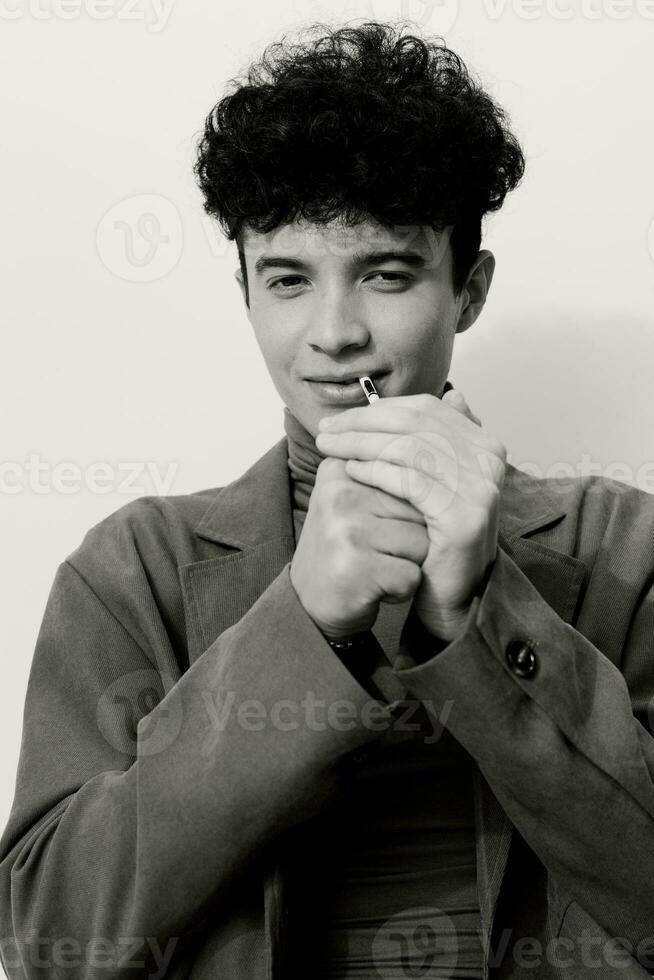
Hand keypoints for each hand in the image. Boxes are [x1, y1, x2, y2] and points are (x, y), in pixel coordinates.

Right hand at [289, 456, 429, 640]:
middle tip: (378, 552)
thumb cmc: (347, 549)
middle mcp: (339, 492)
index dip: (411, 512)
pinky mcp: (354, 566)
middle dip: (415, 538)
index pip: (413, 478)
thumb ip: (392, 477)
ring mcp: (345, 529)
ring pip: (423, 543)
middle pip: (421, 509)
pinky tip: (374, 589)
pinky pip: (413, 575)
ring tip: (377, 569)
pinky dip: (403, 590)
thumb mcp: (359, 502)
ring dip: (410, 565)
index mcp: (341, 468)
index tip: (379, 526)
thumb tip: (449, 464)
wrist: (310, 605)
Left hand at [314, 389, 506, 641]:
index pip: (426, 408)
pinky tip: (352, 471)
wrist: (452, 595)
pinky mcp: (464, 514)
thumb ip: (442, 440)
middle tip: (324, 428)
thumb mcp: (438, 480)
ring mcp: (481, 487)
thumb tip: (452, 394)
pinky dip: (377, 471)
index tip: (340, 418)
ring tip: (329, 447)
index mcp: (485, 444)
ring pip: (409, 448)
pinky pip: (411, 481)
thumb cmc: (436, 537)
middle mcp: (490, 459)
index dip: (378, 408)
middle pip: (415, 423)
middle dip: (363, 423)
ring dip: (361, 443)